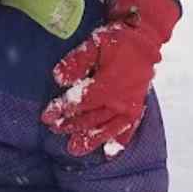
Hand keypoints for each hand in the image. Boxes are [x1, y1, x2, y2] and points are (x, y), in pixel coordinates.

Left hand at [41, 0, 178, 156]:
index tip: (46, 117)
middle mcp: (120, 100)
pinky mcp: (138, 106)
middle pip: (91, 117)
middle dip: (71, 125)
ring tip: (75, 149)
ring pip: (108, 128)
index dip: (62, 110)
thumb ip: (76, 62)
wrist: (146, 38)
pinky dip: (121, 141)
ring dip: (91, 139)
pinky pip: (130, 129)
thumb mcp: (94, 44)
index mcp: (108, 85)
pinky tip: (111, 153)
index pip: (80, 102)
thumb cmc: (118, 39)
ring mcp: (130, 105)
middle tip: (55, 130)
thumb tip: (58, 78)